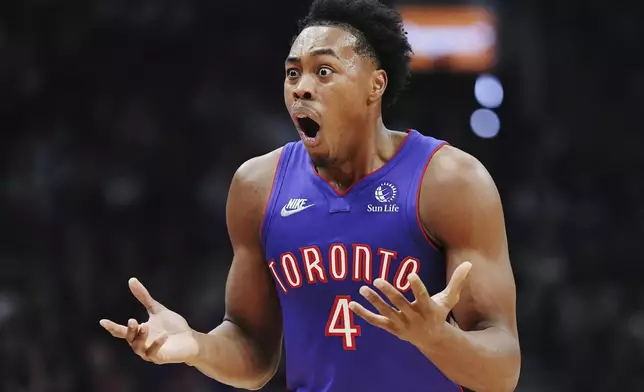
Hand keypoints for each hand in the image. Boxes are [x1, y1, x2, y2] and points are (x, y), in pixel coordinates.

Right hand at [99, 278, 198, 364]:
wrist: (190, 339)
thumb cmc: (173, 326)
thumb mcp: (157, 309)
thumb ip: (144, 297)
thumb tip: (131, 280)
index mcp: (139, 332)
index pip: (122, 331)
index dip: (112, 327)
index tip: (102, 321)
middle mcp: (142, 343)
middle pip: (130, 339)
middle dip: (130, 330)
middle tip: (133, 320)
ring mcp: (150, 352)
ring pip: (138, 347)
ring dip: (140, 337)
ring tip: (145, 326)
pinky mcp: (160, 358)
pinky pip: (154, 353)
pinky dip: (157, 344)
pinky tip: (163, 335)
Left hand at [349, 261, 471, 345]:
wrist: (432, 339)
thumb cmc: (439, 313)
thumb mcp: (449, 299)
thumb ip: (457, 281)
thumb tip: (469, 263)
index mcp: (428, 309)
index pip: (422, 297)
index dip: (417, 286)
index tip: (411, 274)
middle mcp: (414, 318)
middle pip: (400, 304)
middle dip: (389, 293)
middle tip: (378, 280)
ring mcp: (401, 324)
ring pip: (386, 312)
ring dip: (374, 301)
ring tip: (363, 288)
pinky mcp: (391, 328)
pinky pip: (375, 321)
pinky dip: (363, 314)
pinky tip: (352, 304)